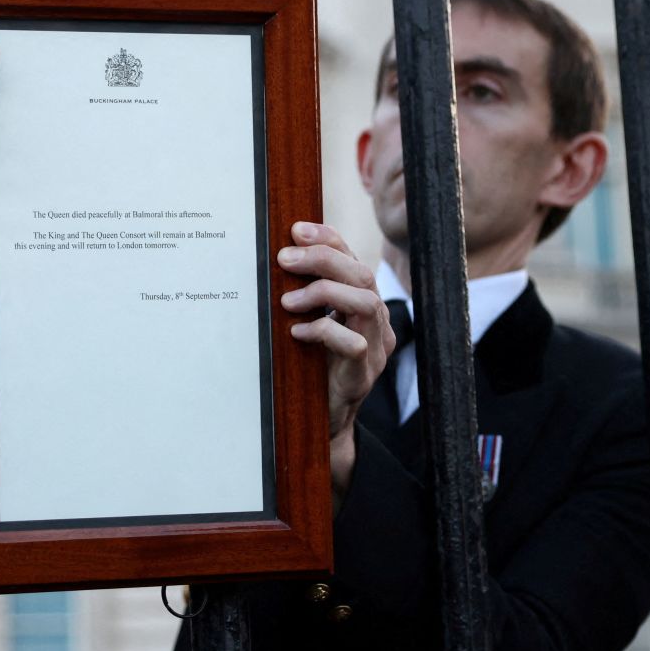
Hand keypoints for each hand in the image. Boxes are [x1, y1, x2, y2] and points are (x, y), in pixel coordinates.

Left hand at [277, 221, 392, 503]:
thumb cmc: (310, 367)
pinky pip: (353, 344)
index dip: (328, 240)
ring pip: (366, 303)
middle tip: (284, 259)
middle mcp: (377, 321)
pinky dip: (323, 331)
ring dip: (324, 293)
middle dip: (322, 260)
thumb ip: (301, 295)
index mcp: (362, 302)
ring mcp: (375, 347)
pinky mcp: (364, 374)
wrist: (321, 421)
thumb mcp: (306, 323)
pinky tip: (296, 332)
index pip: (353, 258)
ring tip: (288, 300)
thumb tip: (273, 261)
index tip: (295, 230)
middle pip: (362, 274)